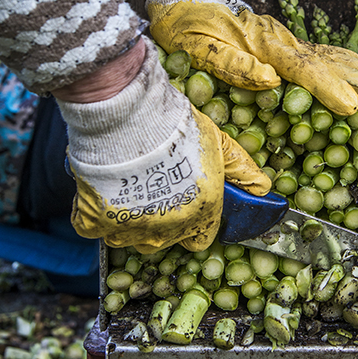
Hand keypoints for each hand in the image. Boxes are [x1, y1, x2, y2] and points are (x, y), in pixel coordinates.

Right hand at [55, 39, 269, 253]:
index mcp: (200, 215)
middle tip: (154, 189)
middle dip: (160, 221)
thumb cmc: (177, 130)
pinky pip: (95, 227)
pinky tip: (102, 192)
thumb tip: (262, 187)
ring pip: (127, 237)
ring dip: (129, 220)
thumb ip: (242, 169)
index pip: (200, 240)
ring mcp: (129, 229)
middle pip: (163, 241)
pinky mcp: (96, 221)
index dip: (194, 225)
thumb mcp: (220, 144)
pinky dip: (96, 214)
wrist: (130, 117)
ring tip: (128, 189)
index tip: (185, 207)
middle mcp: (166, 230)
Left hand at [147, 0, 357, 116]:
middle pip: (324, 61)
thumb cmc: (187, 27)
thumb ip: (232, 65)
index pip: (302, 69)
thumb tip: (270, 80)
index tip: (351, 105)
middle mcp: (279, 41)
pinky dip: (342, 60)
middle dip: (355, 80)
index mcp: (262, 45)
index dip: (328, 88)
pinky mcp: (281, 43)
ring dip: (356, 70)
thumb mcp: (198, 47)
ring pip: (326, 55)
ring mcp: (283, 40)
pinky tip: (357, 68)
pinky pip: (318, 53)